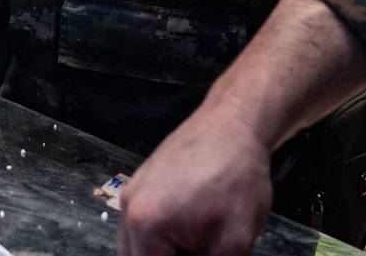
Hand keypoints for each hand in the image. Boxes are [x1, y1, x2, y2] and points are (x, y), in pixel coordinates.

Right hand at [118, 105, 271, 255]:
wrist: (234, 123)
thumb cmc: (237, 180)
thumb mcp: (233, 244)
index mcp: (144, 226)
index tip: (204, 255)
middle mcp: (128, 208)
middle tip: (201, 251)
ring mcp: (132, 191)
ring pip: (137, 248)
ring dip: (160, 254)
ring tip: (196, 247)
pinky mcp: (142, 181)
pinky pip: (142, 226)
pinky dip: (161, 240)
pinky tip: (190, 236)